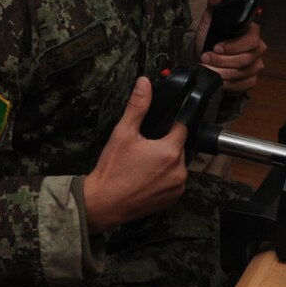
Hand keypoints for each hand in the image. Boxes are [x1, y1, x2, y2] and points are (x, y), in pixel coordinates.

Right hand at [83, 76, 189, 231]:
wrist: (104, 203)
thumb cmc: (113, 169)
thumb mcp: (123, 132)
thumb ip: (138, 106)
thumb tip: (145, 83)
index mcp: (170, 151)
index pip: (181, 127)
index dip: (168, 125)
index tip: (155, 129)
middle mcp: (179, 171)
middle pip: (179, 147)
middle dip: (165, 144)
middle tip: (143, 148)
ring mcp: (177, 188)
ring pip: (177, 165)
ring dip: (166, 162)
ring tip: (143, 164)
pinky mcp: (172, 200)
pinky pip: (174, 182)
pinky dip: (164, 178)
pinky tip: (146, 178)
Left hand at [195, 0, 266, 94]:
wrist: (199, 58)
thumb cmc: (206, 39)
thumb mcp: (207, 21)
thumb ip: (214, 6)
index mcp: (250, 32)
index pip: (251, 39)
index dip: (234, 45)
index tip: (216, 47)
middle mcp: (257, 49)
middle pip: (247, 58)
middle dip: (224, 60)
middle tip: (206, 58)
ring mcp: (255, 66)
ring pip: (243, 73)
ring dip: (222, 72)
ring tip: (208, 67)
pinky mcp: (250, 80)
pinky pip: (243, 84)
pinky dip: (228, 83)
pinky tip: (218, 79)